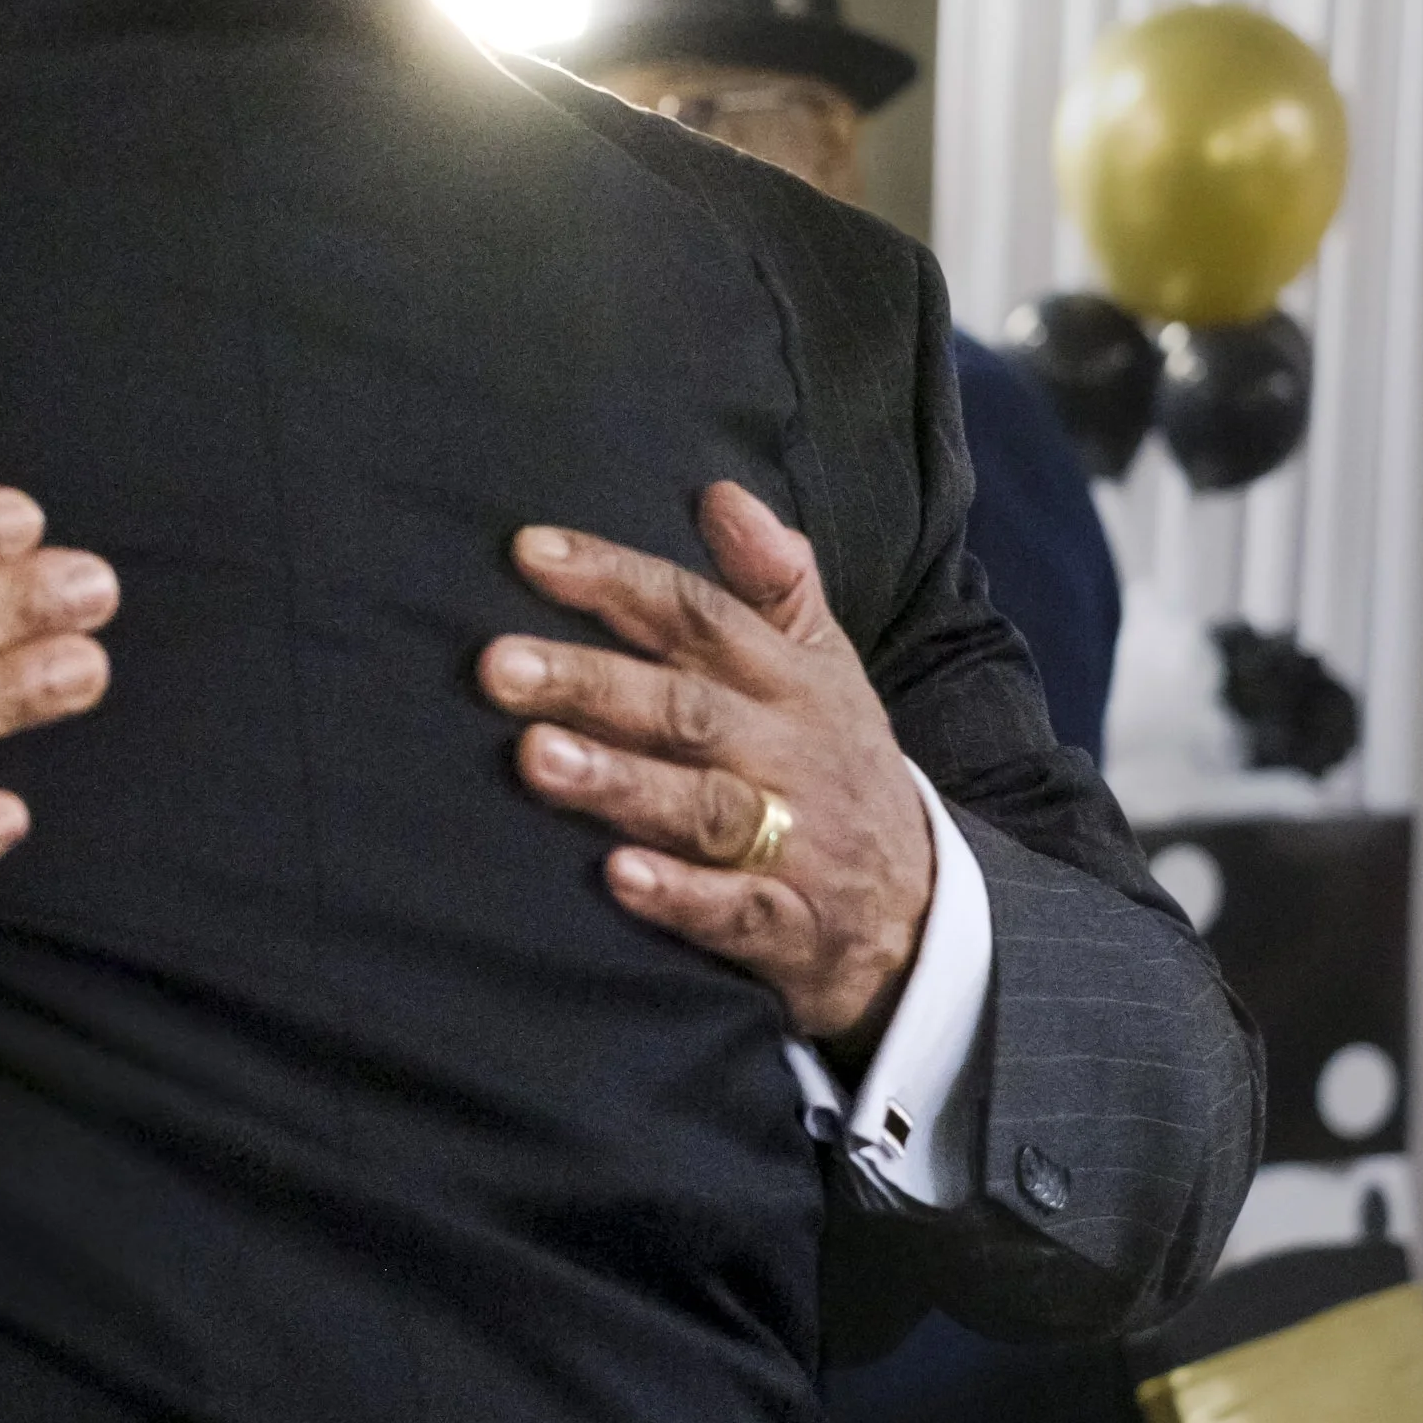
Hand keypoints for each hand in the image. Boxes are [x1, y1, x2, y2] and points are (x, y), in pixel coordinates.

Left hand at [476, 478, 932, 1057]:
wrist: (925, 914)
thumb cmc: (839, 770)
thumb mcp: (828, 669)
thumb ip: (776, 582)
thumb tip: (721, 492)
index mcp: (792, 682)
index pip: (700, 614)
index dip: (617, 579)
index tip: (529, 552)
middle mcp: (791, 753)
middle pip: (687, 707)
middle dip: (593, 683)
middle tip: (498, 665)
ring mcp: (797, 843)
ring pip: (706, 807)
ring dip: (621, 782)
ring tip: (535, 757)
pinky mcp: (795, 930)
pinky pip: (740, 912)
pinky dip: (682, 897)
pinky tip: (619, 876)